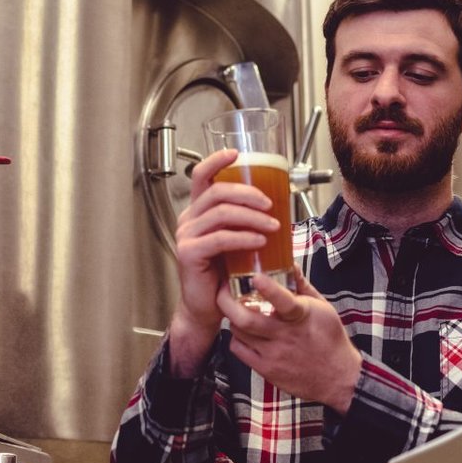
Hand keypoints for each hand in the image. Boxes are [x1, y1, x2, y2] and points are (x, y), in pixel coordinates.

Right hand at [167, 148, 281, 376]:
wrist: (207, 308)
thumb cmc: (222, 274)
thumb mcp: (235, 241)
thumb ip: (244, 221)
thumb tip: (275, 204)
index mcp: (198, 211)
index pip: (201, 176)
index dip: (217, 161)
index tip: (237, 154)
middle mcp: (188, 219)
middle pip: (217, 191)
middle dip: (248, 193)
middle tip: (270, 203)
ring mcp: (186, 236)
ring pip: (221, 213)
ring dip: (252, 216)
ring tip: (272, 225)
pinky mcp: (189, 253)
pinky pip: (220, 238)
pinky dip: (244, 237)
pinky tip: (260, 240)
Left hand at [217, 270, 361, 413]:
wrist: (337, 377)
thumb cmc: (329, 339)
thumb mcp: (322, 307)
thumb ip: (302, 285)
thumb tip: (290, 264)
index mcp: (301, 317)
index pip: (284, 302)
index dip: (269, 288)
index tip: (256, 276)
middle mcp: (285, 336)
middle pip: (247, 320)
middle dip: (228, 302)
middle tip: (223, 290)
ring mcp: (274, 355)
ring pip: (238, 332)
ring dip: (232, 318)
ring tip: (234, 310)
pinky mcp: (266, 369)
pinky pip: (239, 350)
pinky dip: (236, 338)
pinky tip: (242, 332)